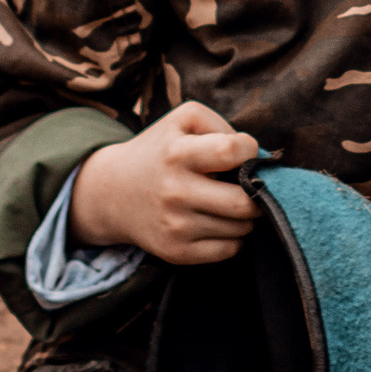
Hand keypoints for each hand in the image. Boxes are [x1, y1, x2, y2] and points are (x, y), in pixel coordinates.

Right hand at [68, 101, 259, 264]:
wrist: (112, 192)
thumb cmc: (160, 151)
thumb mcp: (182, 120)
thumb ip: (221, 126)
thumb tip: (254, 158)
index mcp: (177, 153)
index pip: (233, 152)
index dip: (249, 151)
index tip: (243, 153)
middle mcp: (175, 192)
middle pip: (244, 202)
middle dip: (259, 192)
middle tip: (252, 186)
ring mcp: (175, 226)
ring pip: (242, 228)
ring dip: (247, 215)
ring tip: (231, 201)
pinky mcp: (176, 252)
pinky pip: (229, 250)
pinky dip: (234, 236)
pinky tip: (220, 221)